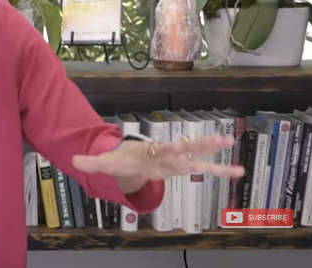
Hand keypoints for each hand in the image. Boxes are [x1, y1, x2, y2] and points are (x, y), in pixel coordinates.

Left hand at [71, 134, 243, 184]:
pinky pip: (203, 168)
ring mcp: (175, 159)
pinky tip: (238, 171)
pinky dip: (219, 170)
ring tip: (232, 144)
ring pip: (195, 153)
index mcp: (146, 153)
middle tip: (218, 140)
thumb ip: (91, 163)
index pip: (156, 151)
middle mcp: (164, 153)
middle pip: (182, 147)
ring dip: (211, 150)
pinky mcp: (181, 167)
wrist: (130, 158)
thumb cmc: (121, 160)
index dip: (165, 150)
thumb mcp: (105, 164)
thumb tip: (73, 161)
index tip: (178, 146)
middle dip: (197, 144)